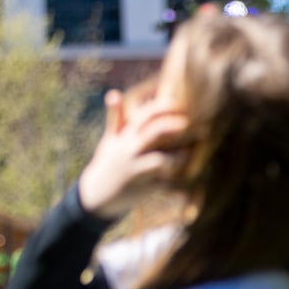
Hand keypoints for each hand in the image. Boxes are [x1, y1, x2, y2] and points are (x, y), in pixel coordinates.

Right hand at [77, 87, 189, 217]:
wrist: (97, 195)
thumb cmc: (108, 163)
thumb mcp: (110, 140)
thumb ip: (116, 117)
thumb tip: (114, 93)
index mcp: (124, 137)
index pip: (143, 116)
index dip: (161, 109)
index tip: (178, 104)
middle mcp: (130, 151)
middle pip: (153, 133)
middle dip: (172, 126)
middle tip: (189, 123)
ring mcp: (137, 170)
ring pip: (160, 160)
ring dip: (179, 156)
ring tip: (190, 152)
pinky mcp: (145, 188)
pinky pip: (165, 184)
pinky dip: (178, 180)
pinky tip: (190, 174)